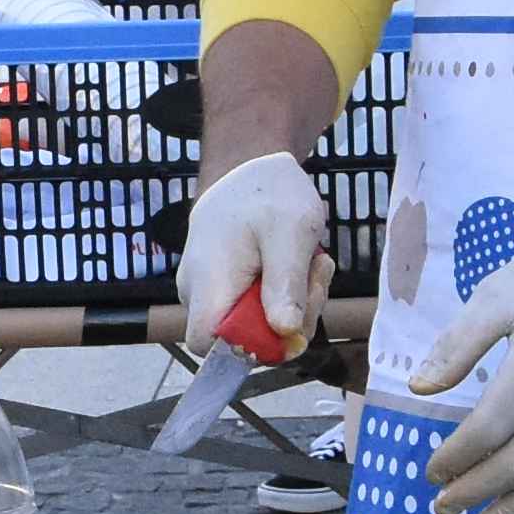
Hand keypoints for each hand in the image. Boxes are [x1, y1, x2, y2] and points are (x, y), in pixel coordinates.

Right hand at [178, 154, 329, 351]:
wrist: (251, 167)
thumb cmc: (269, 193)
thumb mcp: (291, 232)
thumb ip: (286, 283)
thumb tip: (285, 333)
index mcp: (208, 283)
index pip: (209, 346)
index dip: (251, 347)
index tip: (290, 320)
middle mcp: (198, 294)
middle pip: (241, 340)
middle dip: (290, 320)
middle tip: (316, 275)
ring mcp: (210, 292)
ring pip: (255, 326)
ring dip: (294, 304)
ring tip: (310, 262)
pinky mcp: (225, 290)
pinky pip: (257, 310)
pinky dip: (285, 295)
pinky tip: (298, 265)